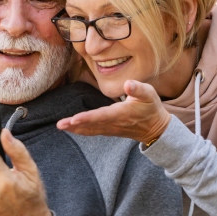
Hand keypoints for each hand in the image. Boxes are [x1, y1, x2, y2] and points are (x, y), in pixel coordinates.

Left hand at [56, 80, 171, 145]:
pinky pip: (93, 132)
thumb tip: (128, 84)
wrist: (156, 129)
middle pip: (92, 125)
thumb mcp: (149, 94)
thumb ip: (138, 89)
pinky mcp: (110, 130)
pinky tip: (72, 128)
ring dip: (75, 129)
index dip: (88, 118)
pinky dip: (81, 131)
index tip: (74, 119)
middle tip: (60, 125)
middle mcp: (114, 123)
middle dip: (75, 125)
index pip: (102, 116)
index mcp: (121, 114)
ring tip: (61, 126)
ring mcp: (111, 129)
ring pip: (90, 130)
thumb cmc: (151, 108)